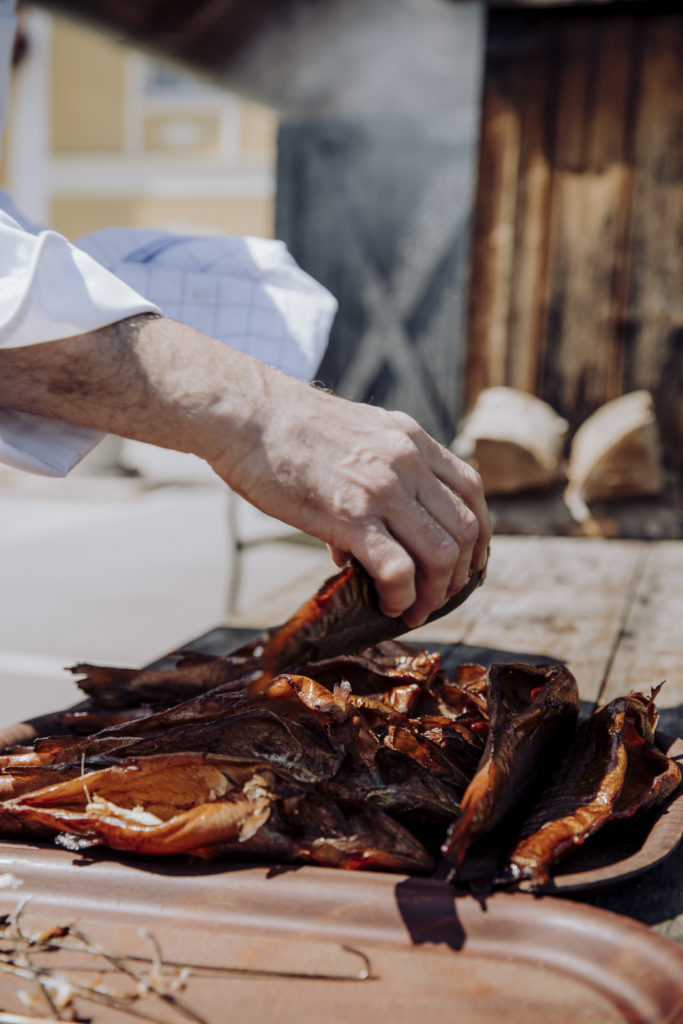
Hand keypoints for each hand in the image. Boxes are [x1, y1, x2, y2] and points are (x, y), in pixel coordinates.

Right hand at [0, 316, 489, 625]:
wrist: (245, 414)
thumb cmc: (286, 431)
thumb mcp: (352, 438)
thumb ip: (374, 479)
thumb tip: (362, 547)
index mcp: (411, 439)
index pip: (472, 490)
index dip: (479, 533)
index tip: (469, 561)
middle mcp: (407, 461)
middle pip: (464, 528)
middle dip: (459, 574)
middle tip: (439, 596)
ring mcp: (381, 488)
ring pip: (441, 553)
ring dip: (435, 593)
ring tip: (414, 610)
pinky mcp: (349, 515)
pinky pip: (398, 568)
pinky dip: (401, 595)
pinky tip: (388, 605)